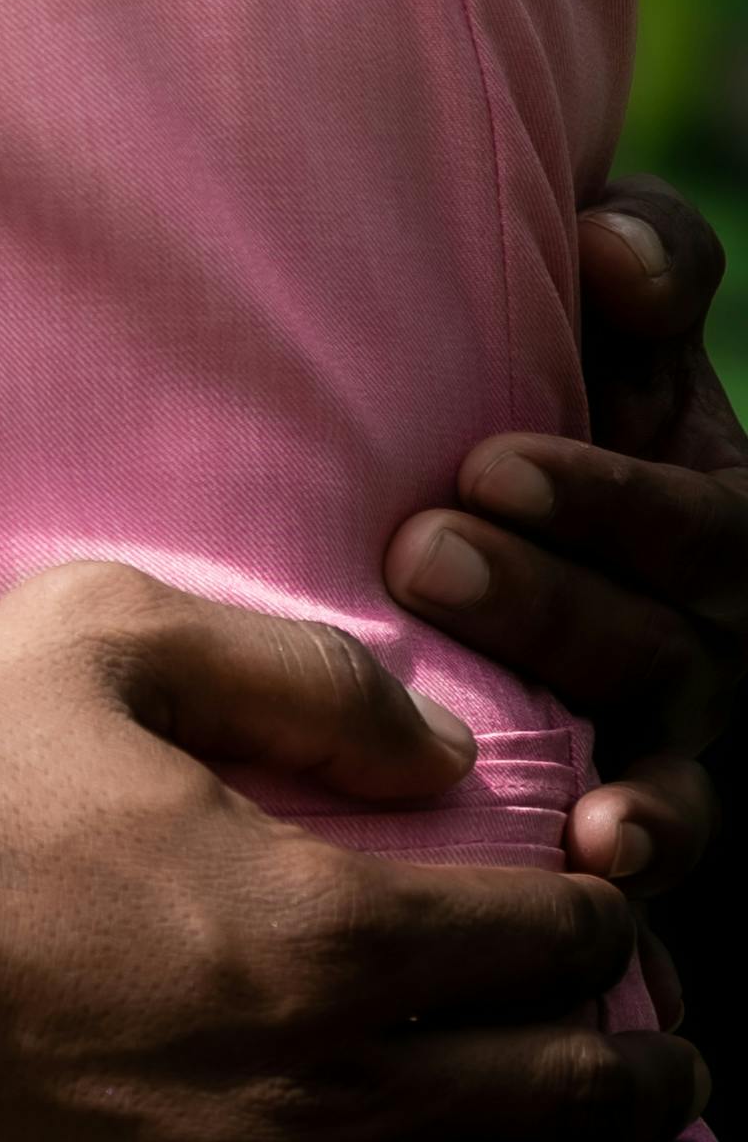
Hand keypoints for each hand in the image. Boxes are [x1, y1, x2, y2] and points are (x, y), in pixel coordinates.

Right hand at [0, 558, 726, 1141]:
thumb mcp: (100, 633)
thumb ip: (291, 670)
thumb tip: (433, 744)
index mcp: (311, 924)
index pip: (531, 942)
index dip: (601, 932)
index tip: (616, 931)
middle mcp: (309, 1092)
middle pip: (546, 1106)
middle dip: (639, 1087)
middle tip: (680, 1079)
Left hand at [389, 183, 747, 897]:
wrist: (500, 521)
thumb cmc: (560, 393)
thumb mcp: (616, 320)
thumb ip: (643, 263)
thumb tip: (617, 251)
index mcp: (716, 519)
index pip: (693, 517)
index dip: (607, 497)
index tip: (487, 463)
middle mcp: (714, 642)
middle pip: (664, 644)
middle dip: (552, 606)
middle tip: (425, 552)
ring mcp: (682, 746)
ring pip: (672, 772)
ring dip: (621, 785)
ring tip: (551, 800)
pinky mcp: (634, 833)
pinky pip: (659, 877)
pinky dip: (640, 890)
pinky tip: (591, 889)